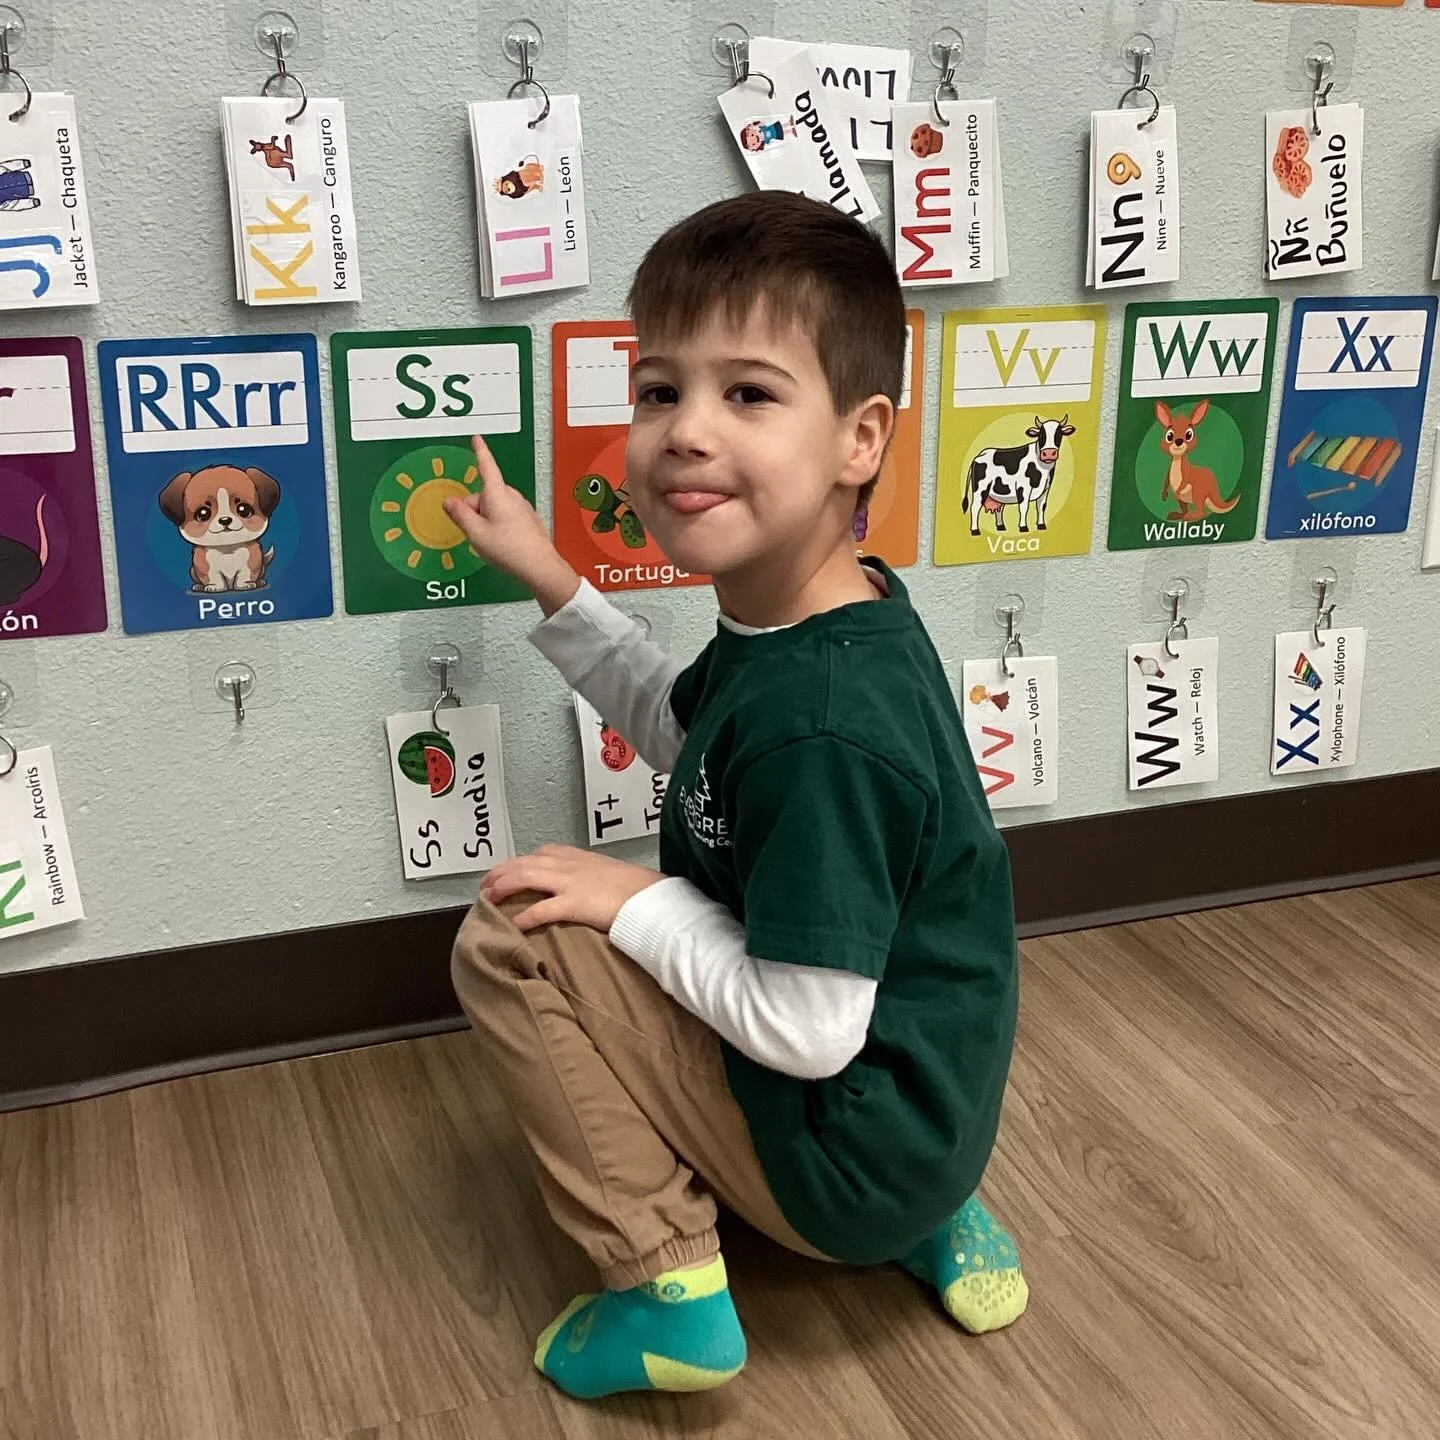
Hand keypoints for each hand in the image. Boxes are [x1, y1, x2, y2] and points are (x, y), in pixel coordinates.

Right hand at [444, 437, 580, 614]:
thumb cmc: (510, 550)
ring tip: (491, 541)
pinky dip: (498, 526)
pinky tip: (502, 544)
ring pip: (494, 507)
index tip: (477, 438)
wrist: (539, 567)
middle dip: (474, 509)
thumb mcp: (475, 533)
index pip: (486, 466)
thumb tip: (449, 501)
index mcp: (497, 494)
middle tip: (476, 531)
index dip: (479, 451)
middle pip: (484, 494)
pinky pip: (505, 517)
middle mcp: (512, 496)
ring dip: (486, 520)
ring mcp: (522, 508)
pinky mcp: (527, 519)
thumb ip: (460, 515)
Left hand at [481, 845, 664, 931]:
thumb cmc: (634, 887)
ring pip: (525, 878)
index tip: (505, 871)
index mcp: (577, 857)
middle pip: (524, 863)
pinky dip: (524, 916)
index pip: (540, 853)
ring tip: (489, 899)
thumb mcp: (608, 872)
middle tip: (485, 886)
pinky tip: (514, 924)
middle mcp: (568, 865)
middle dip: (500, 873)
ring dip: (503, 888)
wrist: (650, 896)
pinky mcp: (574, 903)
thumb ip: (589, 875)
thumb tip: (582, 887)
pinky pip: (541, 909)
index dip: (517, 862)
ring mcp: (570, 882)